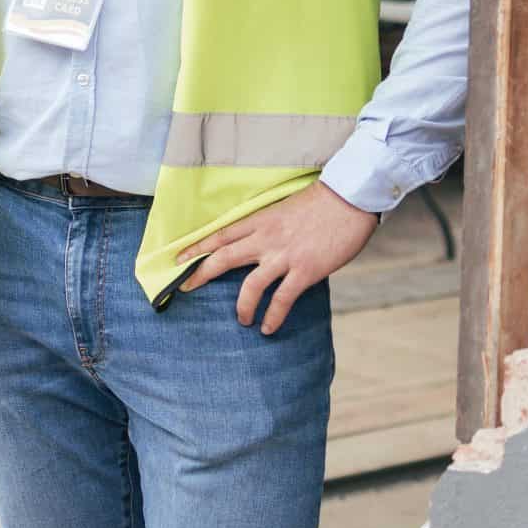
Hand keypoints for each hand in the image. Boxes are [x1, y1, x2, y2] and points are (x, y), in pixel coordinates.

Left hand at [175, 182, 379, 334]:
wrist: (349, 199)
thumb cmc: (321, 202)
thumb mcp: (286, 208)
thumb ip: (269, 227)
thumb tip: (260, 243)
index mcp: (260, 220)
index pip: (221, 234)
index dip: (197, 247)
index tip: (178, 258)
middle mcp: (266, 238)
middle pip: (223, 258)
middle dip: (200, 274)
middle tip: (185, 288)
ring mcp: (284, 256)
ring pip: (250, 286)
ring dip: (242, 307)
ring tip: (242, 320)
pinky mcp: (304, 271)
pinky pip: (282, 299)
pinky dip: (273, 316)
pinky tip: (268, 328)